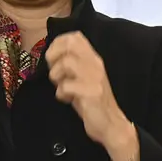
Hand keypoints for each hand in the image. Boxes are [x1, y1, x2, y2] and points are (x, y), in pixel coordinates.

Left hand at [46, 32, 125, 146]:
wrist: (110, 124)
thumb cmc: (92, 102)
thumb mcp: (83, 78)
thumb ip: (72, 65)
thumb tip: (51, 56)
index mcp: (93, 59)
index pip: (75, 37)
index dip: (57, 44)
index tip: (53, 60)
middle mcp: (96, 64)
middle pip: (70, 44)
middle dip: (54, 56)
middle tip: (54, 72)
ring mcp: (95, 78)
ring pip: (67, 63)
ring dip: (56, 76)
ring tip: (61, 88)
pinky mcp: (92, 92)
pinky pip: (67, 85)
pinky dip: (61, 93)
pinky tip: (67, 100)